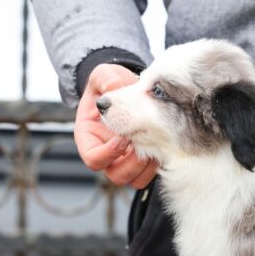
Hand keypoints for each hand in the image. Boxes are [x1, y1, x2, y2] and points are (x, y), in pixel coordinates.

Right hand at [74, 64, 156, 187]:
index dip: (108, 153)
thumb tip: (115, 87)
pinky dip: (158, 164)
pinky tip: (164, 145)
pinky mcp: (145, 160)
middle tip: (143, 143)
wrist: (127, 87)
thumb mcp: (104, 76)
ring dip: (147, 166)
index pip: (93, 159)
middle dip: (132, 163)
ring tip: (155, 144)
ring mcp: (126, 160)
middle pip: (116, 175)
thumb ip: (106, 79)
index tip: (123, 137)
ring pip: (136, 180)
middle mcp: (107, 154)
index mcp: (90, 138)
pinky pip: (151, 174)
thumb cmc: (110, 83)